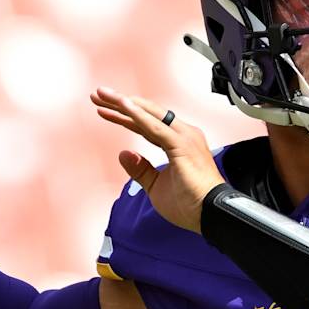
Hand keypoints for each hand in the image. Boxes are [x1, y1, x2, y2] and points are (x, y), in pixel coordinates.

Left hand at [90, 88, 223, 232]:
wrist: (209, 214)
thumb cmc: (190, 203)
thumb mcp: (156, 186)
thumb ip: (141, 170)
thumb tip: (124, 154)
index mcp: (177, 143)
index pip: (146, 124)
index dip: (124, 116)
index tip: (104, 110)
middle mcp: (182, 134)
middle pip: (146, 113)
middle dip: (120, 103)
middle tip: (98, 94)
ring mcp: (183, 137)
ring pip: (149, 114)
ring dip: (125, 104)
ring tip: (104, 95)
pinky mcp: (182, 145)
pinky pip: (154, 127)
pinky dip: (138, 115)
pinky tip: (123, 106)